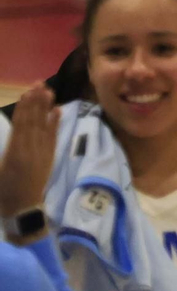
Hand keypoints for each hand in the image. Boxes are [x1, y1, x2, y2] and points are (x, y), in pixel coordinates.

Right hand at [0, 86, 59, 220]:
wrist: (22, 207)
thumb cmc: (3, 190)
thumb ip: (4, 149)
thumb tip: (12, 130)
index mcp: (14, 151)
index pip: (21, 124)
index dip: (25, 107)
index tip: (28, 92)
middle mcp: (29, 148)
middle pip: (34, 120)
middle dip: (36, 101)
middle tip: (40, 83)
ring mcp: (41, 152)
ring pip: (44, 125)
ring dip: (46, 107)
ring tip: (49, 91)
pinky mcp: (49, 156)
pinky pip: (53, 136)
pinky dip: (55, 123)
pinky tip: (57, 110)